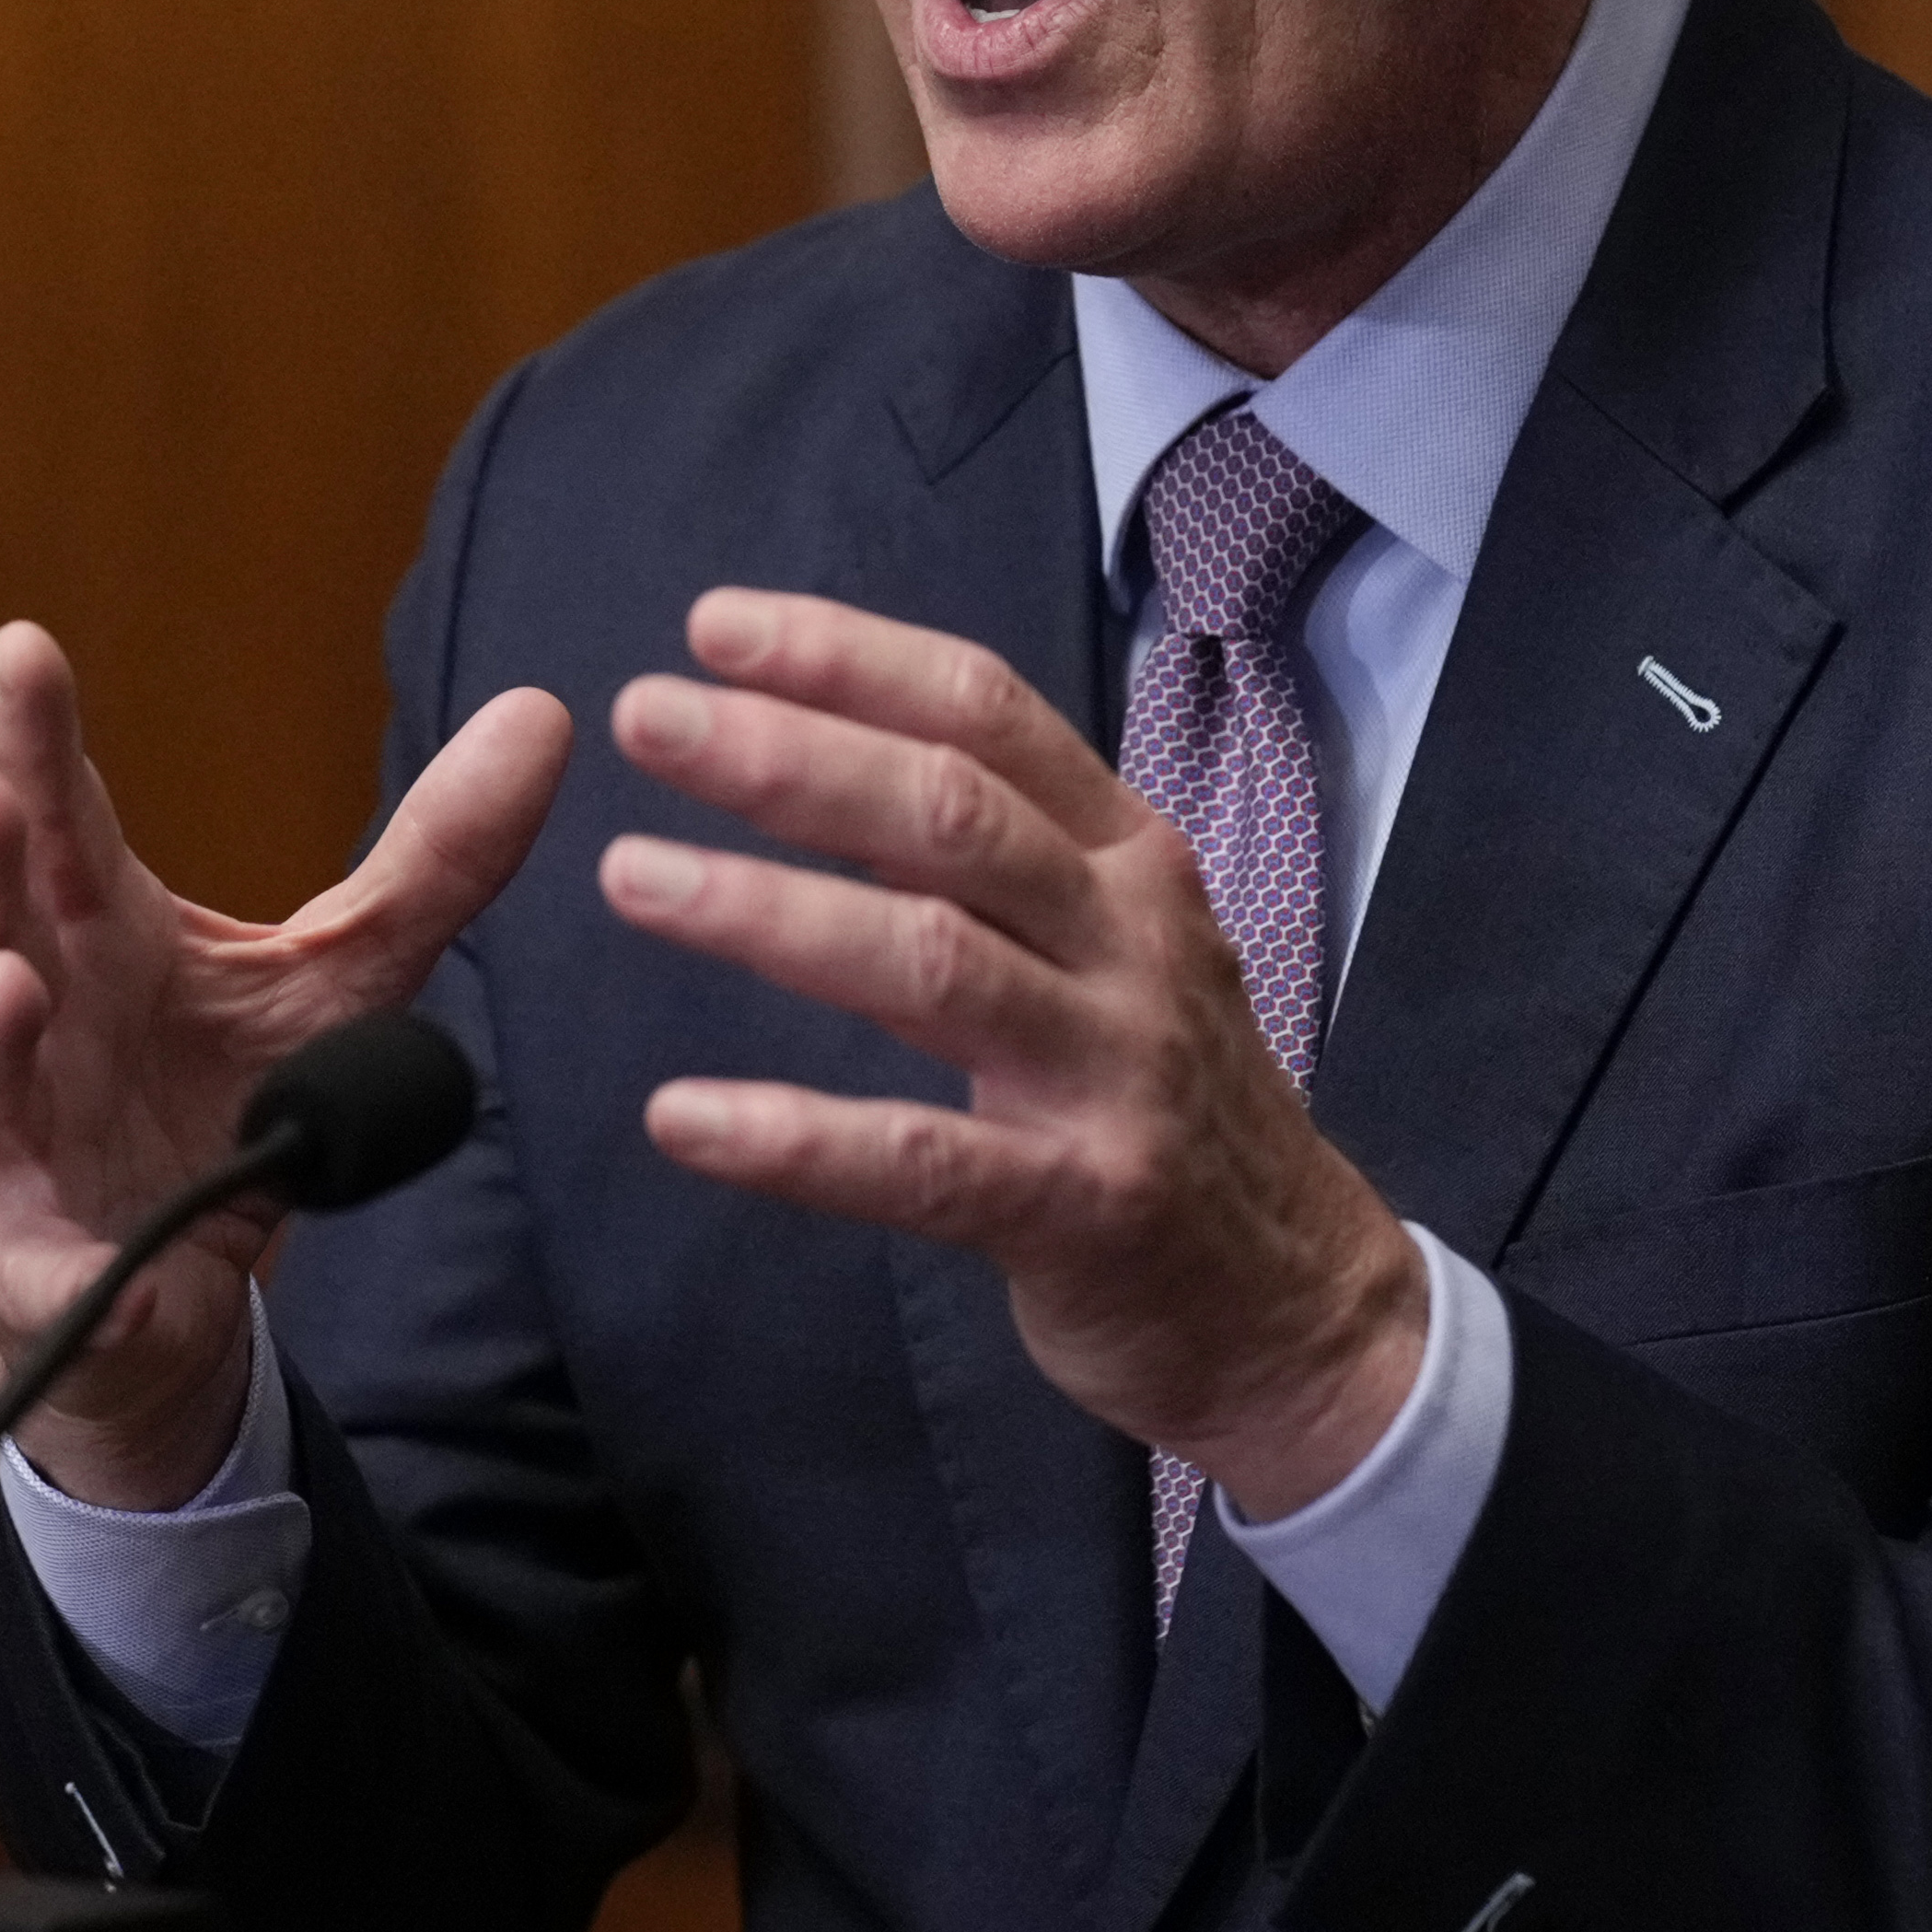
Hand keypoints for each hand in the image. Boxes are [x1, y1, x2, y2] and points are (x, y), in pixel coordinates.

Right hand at [0, 622, 570, 1507]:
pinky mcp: (31, 1272)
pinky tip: (97, 1279)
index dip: (29, 736)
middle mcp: (33, 1018)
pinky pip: (36, 1278)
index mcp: (99, 929)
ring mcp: (14, 1146)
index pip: (56, 814)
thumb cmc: (228, 1091)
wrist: (173, 1288)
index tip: (21, 645)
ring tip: (10, 987)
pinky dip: (60, 1277)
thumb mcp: (347, 972)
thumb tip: (545, 713)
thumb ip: (434, 859)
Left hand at [600, 589, 1427, 1520]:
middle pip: (950, 815)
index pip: (988, 716)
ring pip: (930, 962)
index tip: (715, 627)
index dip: (851, 659)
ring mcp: (1115, 1074)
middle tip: (648, 717)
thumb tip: (816, 756)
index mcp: (1129, 858)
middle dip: (791, 754)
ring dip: (770, 912)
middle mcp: (1131, 942)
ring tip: (632, 876)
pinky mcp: (1084, 1207)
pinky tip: (682, 1119)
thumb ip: (990, 861)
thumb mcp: (1112, 949)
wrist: (1299, 1304)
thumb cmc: (1170, 1105)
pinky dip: (795, 1138)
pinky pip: (920, 1162)